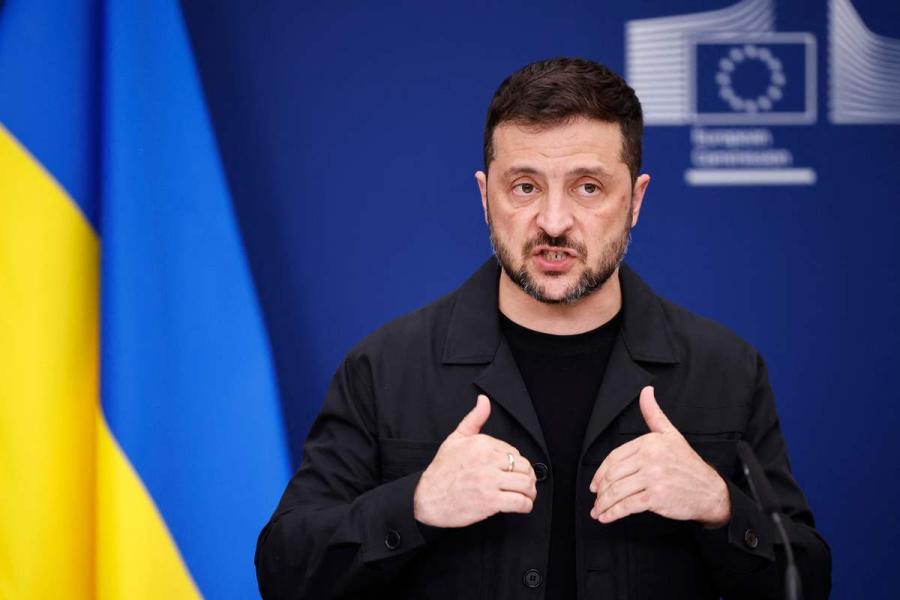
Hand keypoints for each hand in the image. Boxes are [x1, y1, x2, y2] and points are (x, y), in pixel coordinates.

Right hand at [413, 394, 536, 527]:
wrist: (428, 498)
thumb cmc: (441, 470)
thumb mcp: (456, 438)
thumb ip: (474, 419)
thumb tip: (484, 400)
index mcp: (482, 444)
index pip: (514, 452)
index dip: (516, 463)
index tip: (512, 471)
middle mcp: (488, 460)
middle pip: (524, 467)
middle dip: (527, 477)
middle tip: (524, 484)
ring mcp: (490, 482)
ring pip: (525, 484)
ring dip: (530, 492)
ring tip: (526, 496)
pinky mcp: (491, 501)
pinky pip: (520, 502)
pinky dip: (526, 505)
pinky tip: (522, 505)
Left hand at [588, 386, 730, 526]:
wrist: (710, 490)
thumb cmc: (688, 464)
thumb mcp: (671, 434)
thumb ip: (654, 414)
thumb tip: (646, 392)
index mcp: (649, 443)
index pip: (614, 457)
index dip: (600, 473)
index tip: (595, 484)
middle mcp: (650, 458)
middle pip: (613, 475)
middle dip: (601, 491)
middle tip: (596, 500)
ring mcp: (653, 478)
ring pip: (617, 491)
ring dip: (603, 504)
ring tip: (598, 511)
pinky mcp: (656, 498)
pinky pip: (627, 506)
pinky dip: (613, 513)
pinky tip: (607, 517)